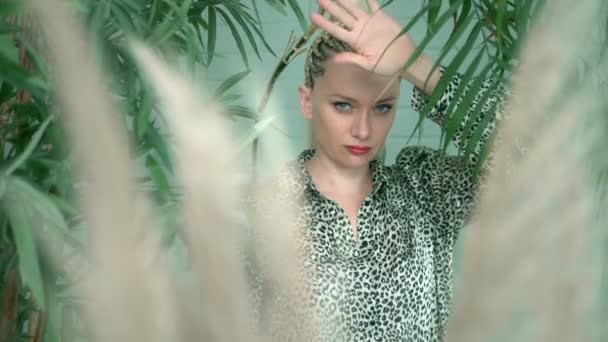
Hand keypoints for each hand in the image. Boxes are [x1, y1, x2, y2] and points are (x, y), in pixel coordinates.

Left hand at [311, 0, 440, 93]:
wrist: (405, 59)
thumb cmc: (387, 65)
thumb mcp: (368, 65)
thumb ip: (352, 59)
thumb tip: (333, 60)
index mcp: (354, 41)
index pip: (336, 30)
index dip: (324, 23)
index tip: (313, 16)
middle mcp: (359, 30)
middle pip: (341, 16)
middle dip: (330, 7)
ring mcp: (369, 22)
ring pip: (353, 8)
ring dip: (344, 0)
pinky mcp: (381, 17)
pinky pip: (372, 4)